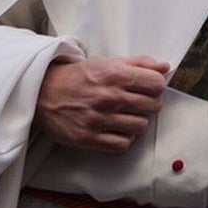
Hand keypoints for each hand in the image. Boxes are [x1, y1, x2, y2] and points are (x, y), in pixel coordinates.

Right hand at [35, 56, 167, 152]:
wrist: (43, 92)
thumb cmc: (79, 77)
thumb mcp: (108, 63)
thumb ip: (139, 64)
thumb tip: (165, 67)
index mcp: (115, 75)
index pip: (156, 84)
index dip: (156, 86)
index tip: (149, 88)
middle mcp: (109, 97)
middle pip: (153, 106)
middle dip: (149, 104)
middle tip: (137, 102)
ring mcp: (99, 119)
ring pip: (141, 126)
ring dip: (137, 122)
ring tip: (126, 116)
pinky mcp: (90, 138)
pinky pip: (123, 144)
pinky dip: (124, 138)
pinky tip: (116, 129)